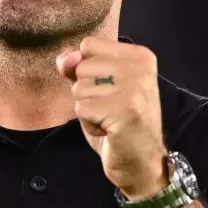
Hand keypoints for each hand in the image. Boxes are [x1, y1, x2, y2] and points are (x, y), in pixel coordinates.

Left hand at [56, 36, 167, 199]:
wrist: (141, 163)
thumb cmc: (117, 123)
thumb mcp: (98, 87)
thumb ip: (78, 66)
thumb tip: (65, 58)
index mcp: (140, 55)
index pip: (88, 45)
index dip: (88, 71)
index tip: (109, 90)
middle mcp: (141, 67)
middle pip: (82, 66)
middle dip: (87, 92)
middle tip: (111, 109)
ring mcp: (135, 88)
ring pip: (80, 88)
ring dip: (88, 109)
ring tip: (110, 119)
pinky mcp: (124, 110)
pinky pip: (81, 108)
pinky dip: (89, 124)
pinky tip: (109, 130)